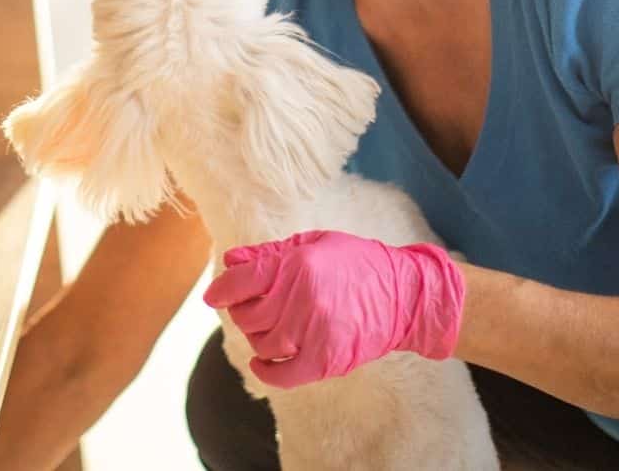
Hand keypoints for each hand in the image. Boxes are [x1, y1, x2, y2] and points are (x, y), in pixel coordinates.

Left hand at [202, 229, 464, 388]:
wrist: (405, 295)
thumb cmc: (357, 263)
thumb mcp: (313, 244)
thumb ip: (269, 253)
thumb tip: (230, 261)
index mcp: (298, 265)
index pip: (242, 281)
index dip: (221, 290)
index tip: (214, 296)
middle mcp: (302, 299)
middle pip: (248, 316)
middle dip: (242, 311)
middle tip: (252, 306)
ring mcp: (314, 332)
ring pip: (261, 343)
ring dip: (257, 337)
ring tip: (269, 326)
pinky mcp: (326, 360)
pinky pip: (282, 373)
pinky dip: (265, 370)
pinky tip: (262, 360)